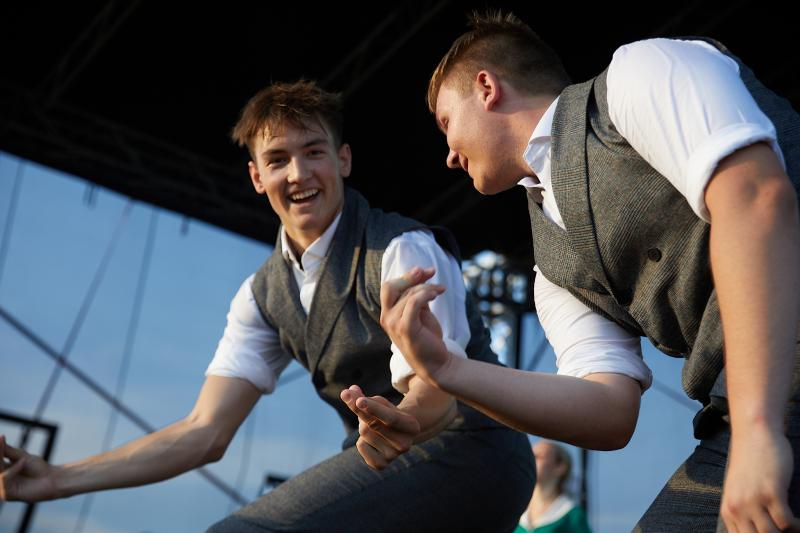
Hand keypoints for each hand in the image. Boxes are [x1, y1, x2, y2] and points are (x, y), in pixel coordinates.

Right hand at [0, 435, 58, 501]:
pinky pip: (4, 480)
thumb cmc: (38, 468)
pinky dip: (13, 470)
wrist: (52, 478)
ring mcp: (4, 487)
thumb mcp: (22, 457)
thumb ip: (8, 451)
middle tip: (1, 439)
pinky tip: (22, 463)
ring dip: (6, 462)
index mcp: (4, 470)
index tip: (1, 436)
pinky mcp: (8, 495)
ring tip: (23, 459)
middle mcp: (2, 479)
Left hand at [340, 385, 420, 469]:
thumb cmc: (388, 415)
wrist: (397, 436)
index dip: (374, 409)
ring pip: (365, 434)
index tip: (359, 401)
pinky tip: (372, 441)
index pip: (390, 417)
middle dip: (358, 409)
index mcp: (411, 426)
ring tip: (373, 427)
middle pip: (373, 425)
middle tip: (346, 395)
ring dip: (362, 425)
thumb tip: (348, 392)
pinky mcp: (381, 465)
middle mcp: (405, 444)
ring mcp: (393, 456)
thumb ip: (364, 397)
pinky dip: (361, 440)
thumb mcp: (381, 403)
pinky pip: (361, 446)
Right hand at [379, 267, 451, 385]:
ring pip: (408, 294)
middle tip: (430, 272)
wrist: (436, 363)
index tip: (425, 271)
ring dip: (427, 288)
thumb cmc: (428, 339)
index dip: (406, 276)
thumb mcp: (421, 313)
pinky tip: (436, 294)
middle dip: (409, 276)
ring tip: (440, 290)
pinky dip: (426, 294)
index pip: (389, 287)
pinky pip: (413, 302)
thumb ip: (416, 296)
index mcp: (388, 314)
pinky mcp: (405, 329)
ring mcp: (394, 324)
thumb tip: (421, 275)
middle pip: (390, 287)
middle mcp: (386, 318)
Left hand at [721, 428, 799, 531]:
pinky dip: (796, 526)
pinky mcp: (771, 492)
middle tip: (786, 532)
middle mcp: (737, 507)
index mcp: (728, 510)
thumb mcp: (739, 491)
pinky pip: (786, 522)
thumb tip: (758, 529)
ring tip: (794, 528)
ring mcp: (753, 500)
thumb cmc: (750, 463)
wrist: (754, 434)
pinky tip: (799, 522)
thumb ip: (744, 512)